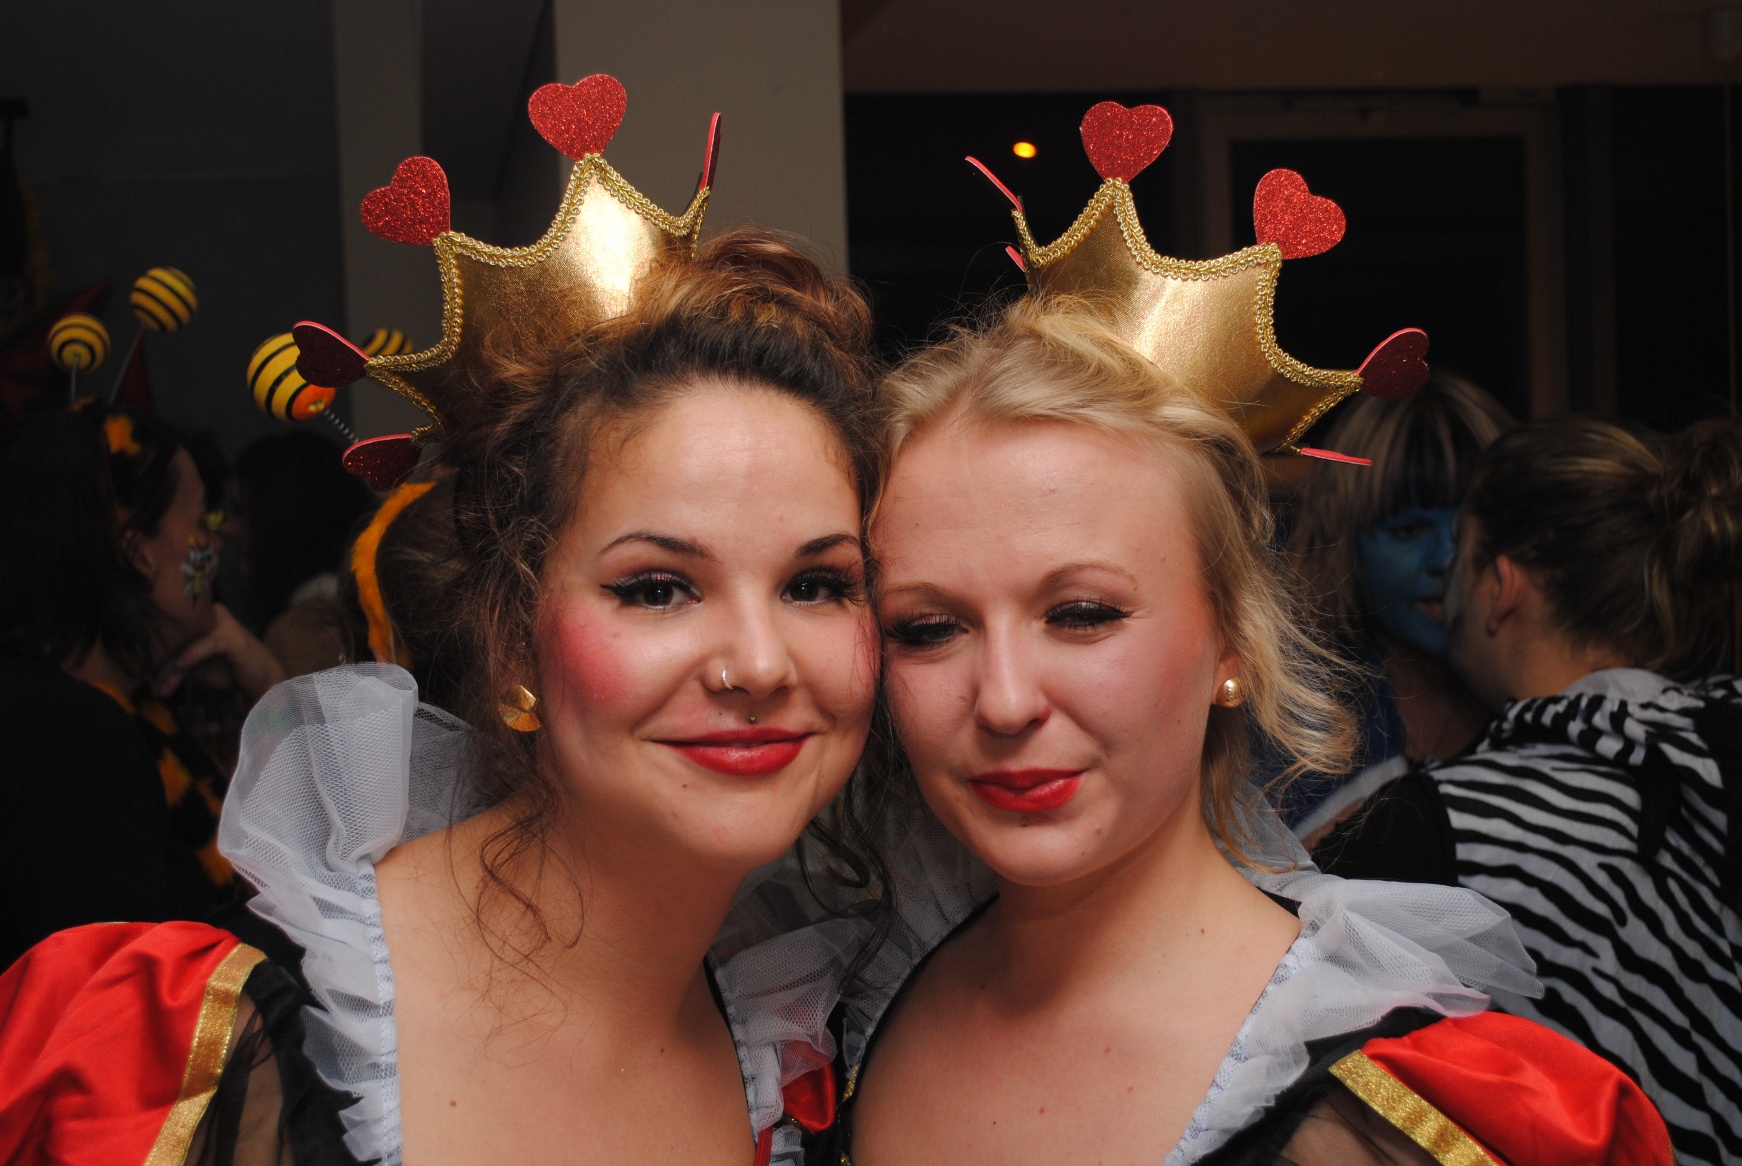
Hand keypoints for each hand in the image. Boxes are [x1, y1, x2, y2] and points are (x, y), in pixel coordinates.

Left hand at [154, 603, 286, 703]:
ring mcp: (223, 624)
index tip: (145, 670)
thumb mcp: (200, 662)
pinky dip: (186, 661)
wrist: (264, 681)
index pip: (173, 629)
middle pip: (177, 636)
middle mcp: (213, 613)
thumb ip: (178, 656)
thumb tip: (148, 660)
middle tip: (153, 686)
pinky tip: (174, 675)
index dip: (155, 648)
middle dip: (161, 662)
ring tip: (161, 691)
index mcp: (205, 615)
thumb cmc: (232, 670)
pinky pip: (201, 647)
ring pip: (185, 644)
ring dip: (170, 670)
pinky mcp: (230, 638)